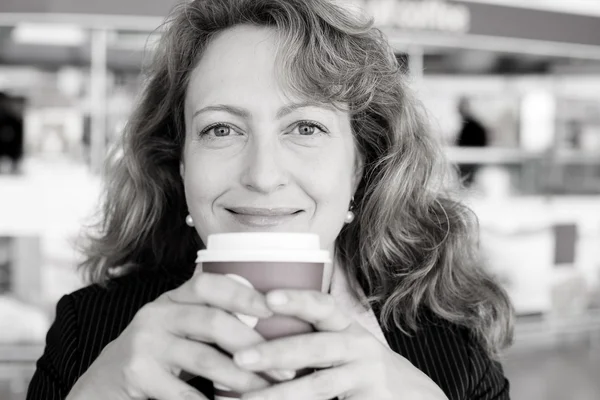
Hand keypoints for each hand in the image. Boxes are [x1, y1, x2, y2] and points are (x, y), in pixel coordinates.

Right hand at [67, 272, 290, 399]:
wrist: (104, 383)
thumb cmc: (159, 354)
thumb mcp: (180, 327)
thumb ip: (212, 316)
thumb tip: (270, 310)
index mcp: (174, 299)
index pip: (210, 284)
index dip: (243, 294)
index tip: (275, 309)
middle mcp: (157, 314)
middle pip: (213, 321)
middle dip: (253, 345)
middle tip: (285, 368)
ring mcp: (144, 343)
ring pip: (203, 359)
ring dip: (241, 379)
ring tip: (267, 391)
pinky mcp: (137, 374)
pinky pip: (183, 393)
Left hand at [231, 290, 448, 399]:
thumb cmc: (369, 373)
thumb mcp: (348, 349)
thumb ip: (316, 340)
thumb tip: (257, 340)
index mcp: (347, 329)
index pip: (322, 307)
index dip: (297, 299)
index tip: (268, 297)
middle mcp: (359, 348)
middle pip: (314, 347)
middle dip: (275, 352)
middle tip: (240, 357)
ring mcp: (366, 377)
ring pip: (317, 386)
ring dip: (278, 394)